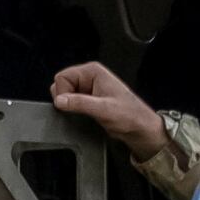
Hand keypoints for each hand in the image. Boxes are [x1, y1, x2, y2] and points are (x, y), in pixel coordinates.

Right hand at [47, 61, 172, 175]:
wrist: (139, 127)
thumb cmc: (129, 115)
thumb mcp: (104, 109)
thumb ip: (80, 103)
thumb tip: (60, 100)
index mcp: (92, 71)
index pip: (62, 77)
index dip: (62, 93)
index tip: (70, 105)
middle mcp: (89, 77)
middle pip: (61, 85)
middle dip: (66, 100)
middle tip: (82, 109)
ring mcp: (88, 89)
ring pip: (65, 96)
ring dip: (70, 106)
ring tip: (87, 113)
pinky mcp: (88, 100)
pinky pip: (71, 103)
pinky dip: (73, 111)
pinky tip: (86, 116)